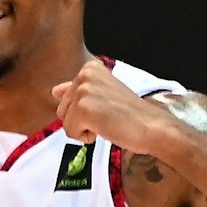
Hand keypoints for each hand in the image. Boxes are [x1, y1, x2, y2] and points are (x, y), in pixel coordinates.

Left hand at [53, 60, 173, 154]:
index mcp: (89, 68)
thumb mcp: (101, 95)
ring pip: (65, 122)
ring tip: (107, 121)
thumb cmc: (130, 114)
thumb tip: (54, 91)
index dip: (85, 109)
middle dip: (81, 120)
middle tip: (108, 116)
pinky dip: (86, 137)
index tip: (108, 107)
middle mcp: (85, 74)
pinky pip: (70, 133)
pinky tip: (106, 128)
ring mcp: (83, 90)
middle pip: (62, 110)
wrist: (152, 127)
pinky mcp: (83, 109)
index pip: (66, 98)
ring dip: (84, 129)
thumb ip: (76, 92)